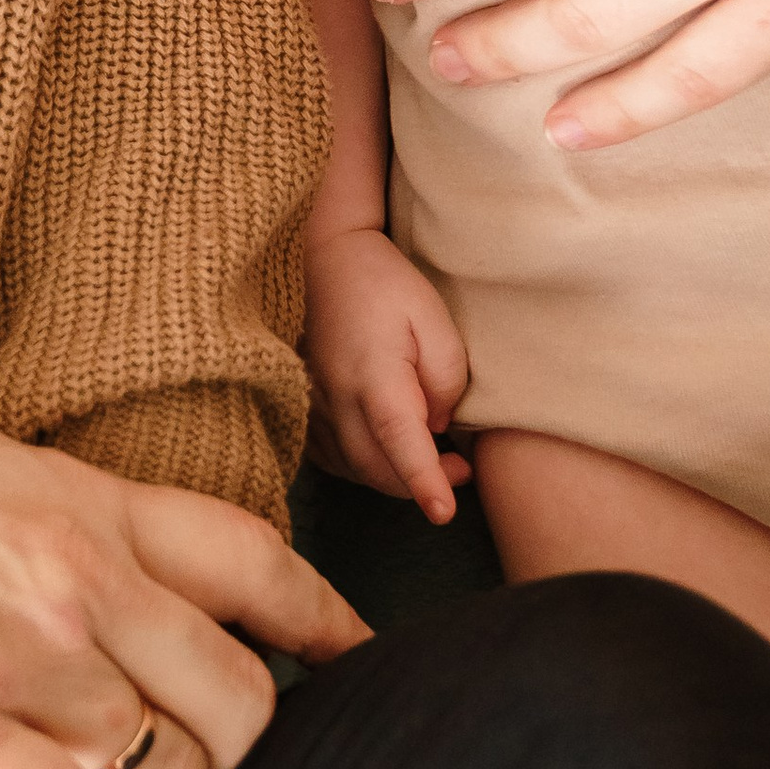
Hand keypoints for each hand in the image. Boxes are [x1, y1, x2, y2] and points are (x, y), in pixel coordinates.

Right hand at [306, 225, 469, 521]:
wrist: (326, 256)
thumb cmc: (385, 282)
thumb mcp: (434, 318)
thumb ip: (446, 378)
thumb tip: (438, 425)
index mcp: (374, 375)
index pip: (400, 442)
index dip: (423, 482)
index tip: (444, 512)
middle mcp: (337, 396)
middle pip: (375, 468)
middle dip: (419, 485)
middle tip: (462, 470)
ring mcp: (316, 402)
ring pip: (353, 466)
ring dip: (393, 477)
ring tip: (434, 461)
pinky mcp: (307, 402)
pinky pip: (332, 454)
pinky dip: (362, 466)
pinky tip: (386, 453)